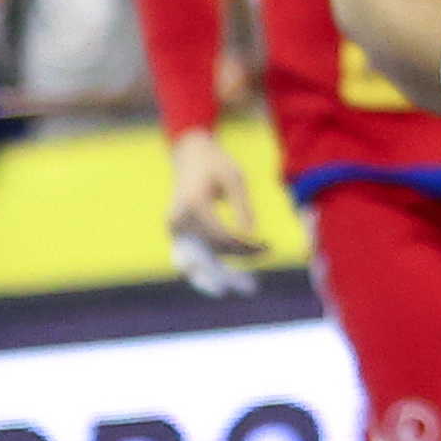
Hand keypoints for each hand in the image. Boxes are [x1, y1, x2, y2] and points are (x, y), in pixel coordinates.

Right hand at [166, 127, 265, 295]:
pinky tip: (225, 280)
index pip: (221, 236)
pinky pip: (191, 254)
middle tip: (262, 266)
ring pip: (199, 257)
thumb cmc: (216, 164)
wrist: (190, 156)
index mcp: (194, 204)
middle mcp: (179, 219)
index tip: (267, 246)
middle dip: (239, 258)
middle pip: (212, 249)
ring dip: (221, 271)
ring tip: (245, 285)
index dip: (245, 247)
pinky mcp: (174, 231)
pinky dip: (208, 265)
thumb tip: (251, 235)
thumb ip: (243, 206)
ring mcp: (174, 226)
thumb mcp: (235, 178)